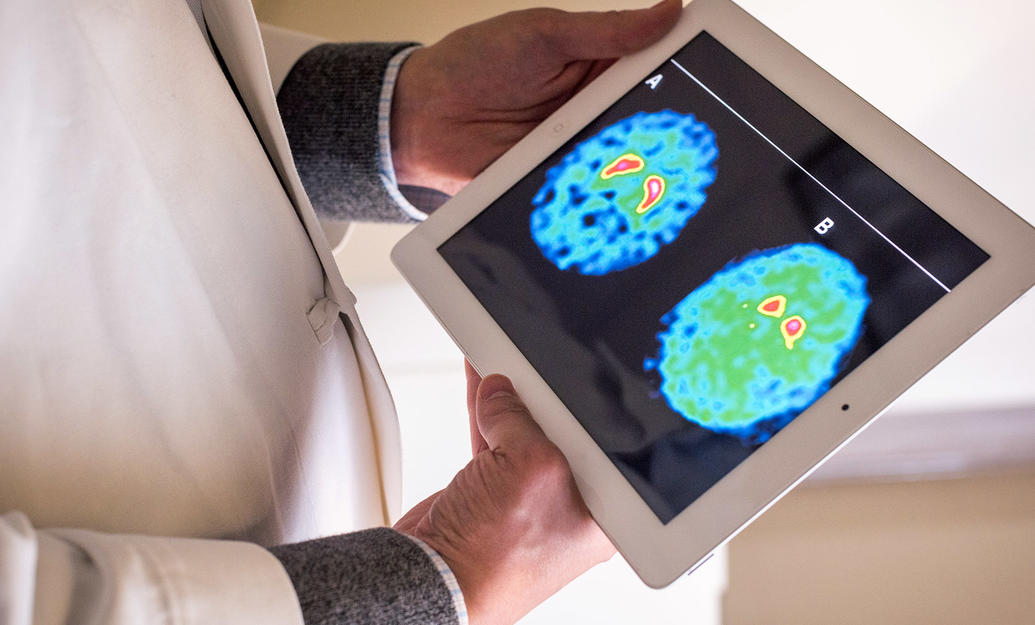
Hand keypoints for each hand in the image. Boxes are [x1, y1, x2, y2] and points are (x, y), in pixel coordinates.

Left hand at [390, 0, 682, 194]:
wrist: (421, 118)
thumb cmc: (475, 63)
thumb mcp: (544, 35)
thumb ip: (607, 31)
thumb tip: (670, 9)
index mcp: (598, 68)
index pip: (656, 69)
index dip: (685, 73)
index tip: (714, 74)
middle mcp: (594, 111)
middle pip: (647, 120)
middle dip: (668, 128)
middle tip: (692, 135)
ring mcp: (577, 149)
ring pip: (624, 159)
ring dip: (639, 163)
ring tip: (662, 168)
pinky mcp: (559, 183)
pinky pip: (591, 190)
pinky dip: (606, 193)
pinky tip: (621, 194)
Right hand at [394, 366, 614, 624]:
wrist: (433, 582)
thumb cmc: (496, 561)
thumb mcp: (529, 467)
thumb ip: (520, 420)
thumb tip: (504, 395)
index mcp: (600, 512)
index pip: (602, 443)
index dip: (586, 408)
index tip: (570, 377)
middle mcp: (566, 507)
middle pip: (560, 433)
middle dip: (544, 397)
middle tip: (534, 367)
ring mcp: (525, 503)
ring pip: (521, 434)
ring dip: (508, 400)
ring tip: (500, 365)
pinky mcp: (490, 496)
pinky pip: (493, 442)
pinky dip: (484, 415)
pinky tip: (482, 388)